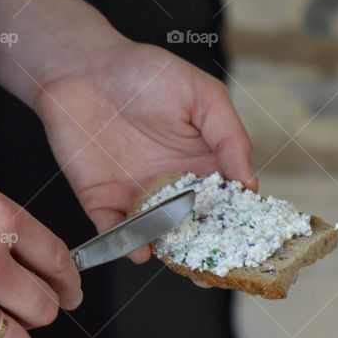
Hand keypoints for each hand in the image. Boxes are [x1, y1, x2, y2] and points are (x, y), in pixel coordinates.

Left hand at [34, 39, 255, 263]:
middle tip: (221, 271)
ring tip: (185, 267)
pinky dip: (126, 244)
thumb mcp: (204, 96)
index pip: (230, 204)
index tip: (255, 244)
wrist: (83, 65)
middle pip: (199, 230)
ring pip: (161, 237)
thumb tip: (251, 184)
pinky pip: (116, 230)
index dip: (243, 225)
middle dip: (211, 253)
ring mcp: (140, 197)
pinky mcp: (103, 200)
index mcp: (205, 165)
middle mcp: (175, 188)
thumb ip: (230, 138)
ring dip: (173, 253)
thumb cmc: (146, 73)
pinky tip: (139, 248)